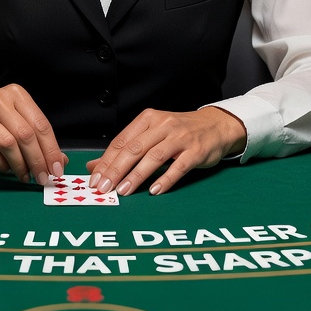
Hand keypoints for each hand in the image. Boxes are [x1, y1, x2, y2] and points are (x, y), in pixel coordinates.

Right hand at [0, 84, 67, 185]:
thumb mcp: (16, 120)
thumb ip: (38, 138)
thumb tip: (60, 162)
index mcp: (16, 94)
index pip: (40, 124)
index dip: (51, 149)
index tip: (57, 169)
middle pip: (25, 135)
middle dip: (37, 160)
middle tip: (42, 178)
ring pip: (8, 144)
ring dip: (20, 165)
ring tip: (24, 176)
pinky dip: (1, 164)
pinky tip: (6, 169)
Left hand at [86, 107, 245, 196]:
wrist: (216, 126)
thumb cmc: (179, 132)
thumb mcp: (151, 134)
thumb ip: (124, 150)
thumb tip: (94, 166)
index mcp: (148, 119)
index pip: (122, 141)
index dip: (106, 161)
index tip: (94, 179)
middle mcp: (163, 125)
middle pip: (134, 148)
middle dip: (116, 170)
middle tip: (104, 188)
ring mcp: (180, 138)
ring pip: (154, 157)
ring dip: (136, 176)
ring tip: (123, 191)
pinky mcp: (196, 151)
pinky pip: (178, 167)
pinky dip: (166, 179)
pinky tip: (154, 191)